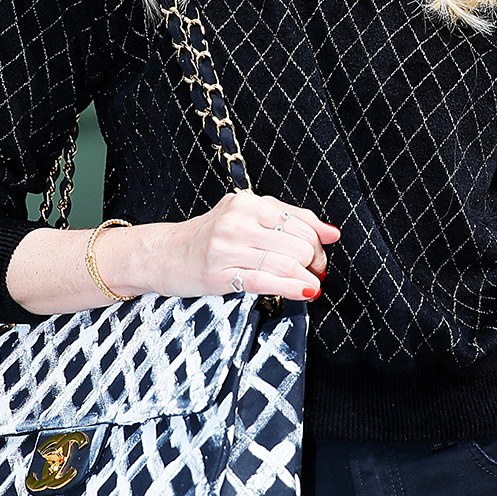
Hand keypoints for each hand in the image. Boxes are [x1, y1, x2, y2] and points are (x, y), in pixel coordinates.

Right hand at [143, 192, 340, 302]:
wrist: (163, 253)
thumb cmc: (210, 237)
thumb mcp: (247, 218)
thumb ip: (290, 220)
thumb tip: (332, 233)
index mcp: (247, 203)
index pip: (300, 221)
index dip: (318, 242)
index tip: (318, 256)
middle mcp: (237, 221)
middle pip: (298, 244)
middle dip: (314, 262)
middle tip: (313, 272)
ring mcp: (227, 248)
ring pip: (286, 263)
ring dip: (307, 278)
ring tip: (310, 285)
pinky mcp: (219, 274)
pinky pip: (267, 281)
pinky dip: (292, 288)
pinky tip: (304, 293)